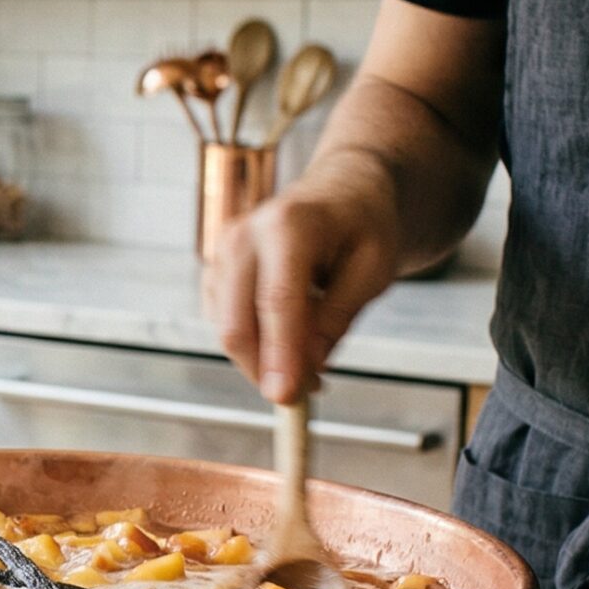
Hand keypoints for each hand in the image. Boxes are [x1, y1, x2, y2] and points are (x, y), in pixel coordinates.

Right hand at [202, 179, 401, 403]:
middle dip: (266, 370)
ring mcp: (223, 251)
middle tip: (308, 394)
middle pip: (236, 322)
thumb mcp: (372, 270)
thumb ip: (337, 316)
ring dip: (264, 359)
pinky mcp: (216, 268)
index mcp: (289, 225)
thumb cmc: (363, 226)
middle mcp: (244, 236)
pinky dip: (254, 342)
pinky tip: (289, 337)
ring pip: (227, 328)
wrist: (341, 190)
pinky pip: (225, 322)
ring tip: (312, 362)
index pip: (277, 301)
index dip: (279, 354)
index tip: (286, 398)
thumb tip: (307, 367)